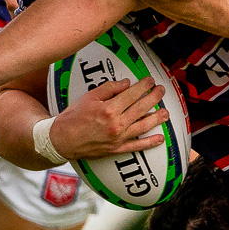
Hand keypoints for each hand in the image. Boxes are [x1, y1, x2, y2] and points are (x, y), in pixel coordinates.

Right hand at [50, 78, 168, 160]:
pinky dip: (150, 143)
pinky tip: (160, 138)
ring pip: (143, 126)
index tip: (150, 80)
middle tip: (161, 90)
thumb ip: (109, 89)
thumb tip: (127, 83)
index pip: (132, 94)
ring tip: (166, 112)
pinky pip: (137, 146)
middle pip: (141, 108)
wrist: (62, 140)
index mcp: (109, 109)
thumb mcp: (89, 97)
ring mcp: (118, 138)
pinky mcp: (117, 149)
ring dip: (157, 118)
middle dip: (154, 97)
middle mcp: (116, 124)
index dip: (144, 86)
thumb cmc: (73, 117)